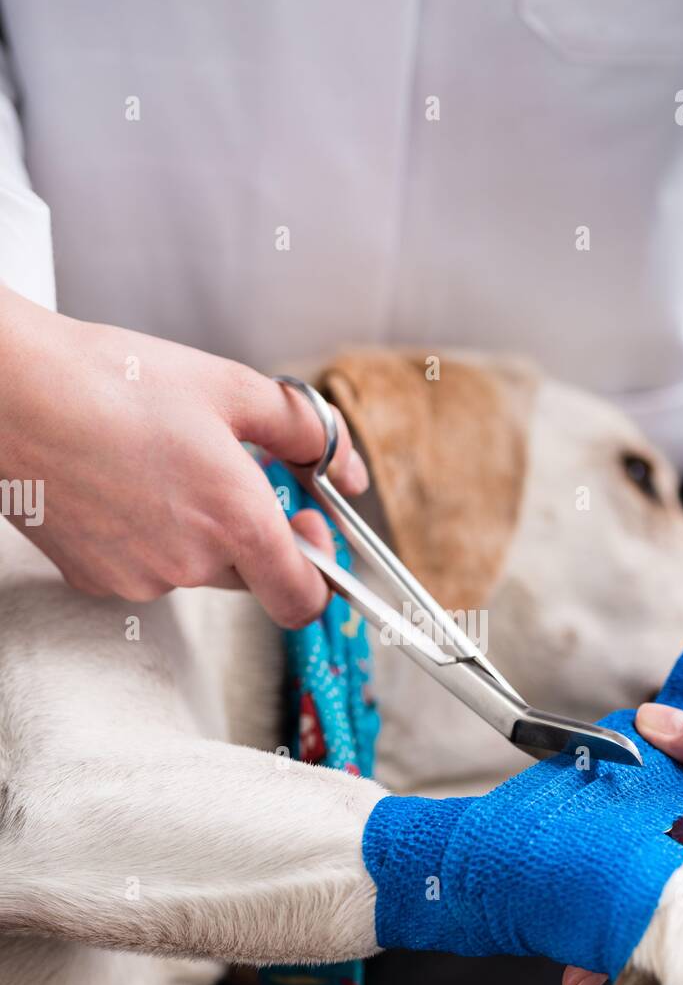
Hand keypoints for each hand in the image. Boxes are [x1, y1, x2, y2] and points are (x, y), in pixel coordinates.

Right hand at [0, 285, 367, 626]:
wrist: (12, 394)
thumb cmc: (113, 382)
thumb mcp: (232, 388)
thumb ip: (308, 432)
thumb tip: (346, 469)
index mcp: (236, 522)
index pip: (304, 601)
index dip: (320, 575)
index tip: (310, 530)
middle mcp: (190, 565)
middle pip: (250, 574)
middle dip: (251, 531)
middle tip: (228, 471)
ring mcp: (138, 579)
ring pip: (194, 569)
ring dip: (196, 530)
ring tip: (160, 464)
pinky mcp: (93, 579)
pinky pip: (144, 568)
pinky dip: (147, 536)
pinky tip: (123, 484)